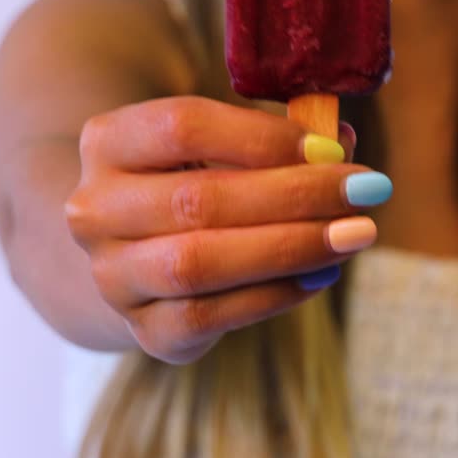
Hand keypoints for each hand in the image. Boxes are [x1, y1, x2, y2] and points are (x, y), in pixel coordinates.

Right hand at [65, 96, 391, 363]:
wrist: (135, 252)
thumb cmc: (194, 180)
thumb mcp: (222, 147)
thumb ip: (279, 139)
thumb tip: (339, 145)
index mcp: (106, 142)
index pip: (181, 127)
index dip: (262, 138)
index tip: (329, 148)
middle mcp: (94, 210)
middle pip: (196, 201)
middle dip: (294, 196)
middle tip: (364, 192)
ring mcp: (112, 276)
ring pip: (198, 265)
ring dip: (289, 248)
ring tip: (354, 235)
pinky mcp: (144, 330)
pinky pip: (208, 317)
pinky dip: (273, 295)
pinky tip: (320, 274)